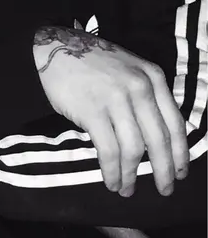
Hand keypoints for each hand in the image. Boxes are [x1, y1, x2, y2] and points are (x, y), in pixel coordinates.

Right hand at [34, 27, 188, 196]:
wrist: (57, 47)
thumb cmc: (94, 62)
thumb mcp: (131, 69)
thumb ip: (146, 95)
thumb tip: (155, 138)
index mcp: (153, 77)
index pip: (175, 123)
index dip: (179, 153)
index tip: (180, 172)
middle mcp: (139, 88)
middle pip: (158, 140)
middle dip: (163, 171)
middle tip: (164, 190)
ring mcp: (116, 99)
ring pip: (133, 149)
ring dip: (132, 175)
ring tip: (127, 189)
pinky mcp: (93, 111)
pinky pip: (109, 150)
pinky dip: (112, 171)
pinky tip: (111, 181)